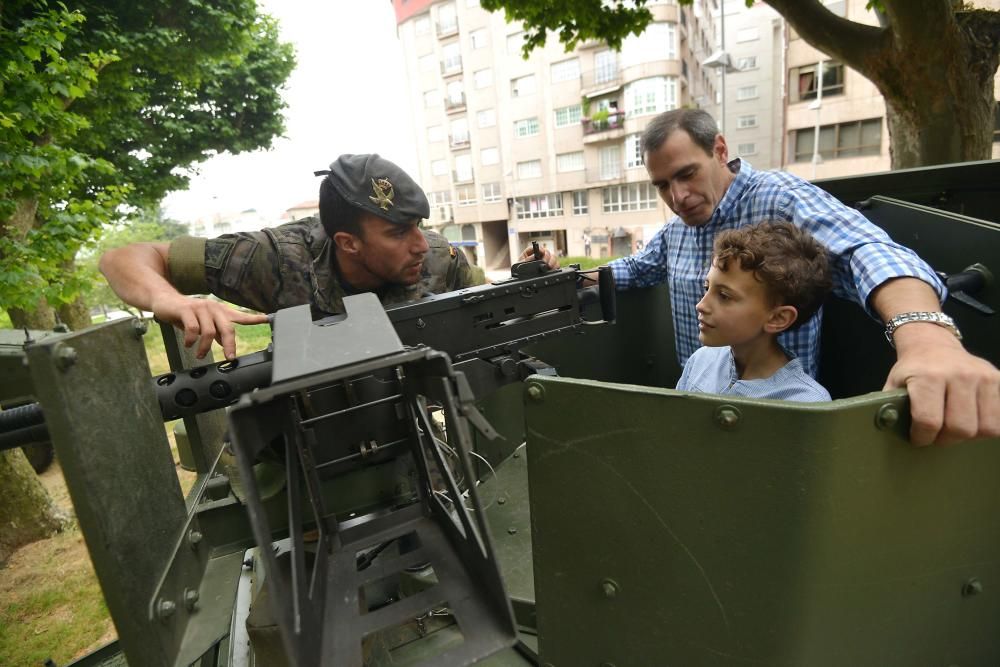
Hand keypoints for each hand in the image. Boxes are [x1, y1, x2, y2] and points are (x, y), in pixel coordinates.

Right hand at [150, 292, 268, 360]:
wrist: (165, 301)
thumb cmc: (187, 314)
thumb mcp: (205, 324)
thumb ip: (217, 333)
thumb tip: (228, 346)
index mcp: (220, 312)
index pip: (241, 316)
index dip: (255, 318)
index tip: (268, 319)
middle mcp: (213, 308)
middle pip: (228, 328)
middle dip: (230, 345)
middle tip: (229, 357)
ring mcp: (200, 307)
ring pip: (209, 331)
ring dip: (205, 347)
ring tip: (200, 354)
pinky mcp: (186, 309)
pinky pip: (193, 328)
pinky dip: (191, 339)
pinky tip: (188, 344)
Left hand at [518, 245, 558, 269]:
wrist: (522, 279)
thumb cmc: (519, 271)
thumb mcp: (520, 265)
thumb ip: (526, 260)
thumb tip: (534, 256)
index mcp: (530, 253)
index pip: (536, 248)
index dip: (540, 248)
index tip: (541, 251)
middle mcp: (539, 256)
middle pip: (547, 252)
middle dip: (547, 256)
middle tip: (544, 262)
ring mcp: (546, 261)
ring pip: (553, 257)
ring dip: (552, 261)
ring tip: (549, 266)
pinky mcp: (550, 267)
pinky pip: (556, 264)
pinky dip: (556, 266)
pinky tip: (552, 269)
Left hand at [883, 324, 999, 445]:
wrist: (932, 344)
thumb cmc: (913, 369)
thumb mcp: (894, 385)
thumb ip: (890, 408)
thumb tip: (889, 430)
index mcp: (928, 377)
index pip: (929, 421)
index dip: (922, 437)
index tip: (918, 437)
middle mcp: (959, 375)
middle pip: (960, 428)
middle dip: (946, 439)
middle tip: (937, 435)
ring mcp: (982, 376)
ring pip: (986, 428)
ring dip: (970, 435)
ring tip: (955, 427)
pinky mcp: (998, 379)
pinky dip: (988, 426)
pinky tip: (973, 421)